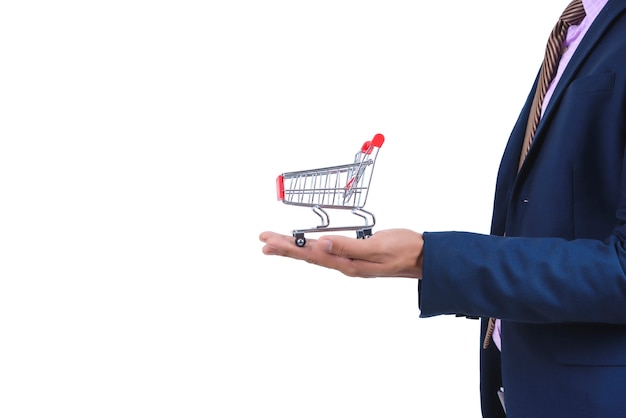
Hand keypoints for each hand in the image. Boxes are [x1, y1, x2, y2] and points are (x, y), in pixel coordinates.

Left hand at [259, 229, 423, 278]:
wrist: (424, 257)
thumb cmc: (404, 249)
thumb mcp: (378, 247)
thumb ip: (349, 246)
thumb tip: (321, 244)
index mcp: (348, 264)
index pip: (312, 255)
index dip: (288, 247)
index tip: (269, 241)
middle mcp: (345, 265)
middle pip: (308, 256)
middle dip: (284, 248)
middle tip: (263, 242)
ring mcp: (349, 262)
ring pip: (315, 254)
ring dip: (294, 249)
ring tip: (274, 246)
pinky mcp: (354, 256)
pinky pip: (326, 252)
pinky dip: (310, 247)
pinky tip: (305, 246)